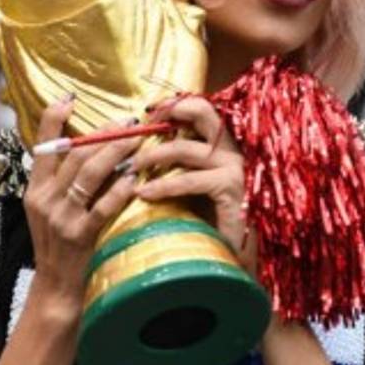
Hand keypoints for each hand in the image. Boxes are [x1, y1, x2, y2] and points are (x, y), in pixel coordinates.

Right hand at [23, 97, 140, 308]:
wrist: (55, 288)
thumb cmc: (58, 244)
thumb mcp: (48, 209)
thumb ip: (61, 180)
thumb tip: (88, 146)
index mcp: (35, 189)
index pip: (42, 146)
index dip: (52, 119)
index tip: (68, 98)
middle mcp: (44, 200)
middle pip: (75, 155)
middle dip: (104, 134)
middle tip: (128, 120)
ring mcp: (62, 218)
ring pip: (89, 174)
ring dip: (117, 153)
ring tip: (138, 139)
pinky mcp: (80, 236)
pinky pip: (103, 206)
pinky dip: (121, 189)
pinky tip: (136, 178)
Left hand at [132, 96, 256, 275]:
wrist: (231, 260)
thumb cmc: (208, 223)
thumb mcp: (188, 187)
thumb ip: (175, 164)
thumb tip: (137, 149)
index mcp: (222, 145)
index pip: (201, 109)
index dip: (174, 104)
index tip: (147, 111)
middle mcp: (231, 150)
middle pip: (202, 112)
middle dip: (168, 112)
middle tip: (138, 126)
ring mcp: (234, 168)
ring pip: (185, 148)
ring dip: (152, 155)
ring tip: (130, 167)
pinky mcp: (231, 189)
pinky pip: (190, 180)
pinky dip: (163, 186)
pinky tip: (144, 193)